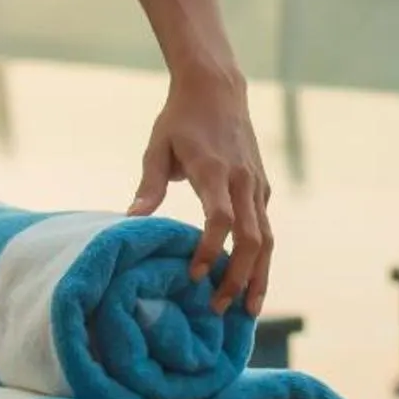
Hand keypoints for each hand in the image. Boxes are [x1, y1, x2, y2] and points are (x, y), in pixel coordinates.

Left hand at [129, 66, 270, 316]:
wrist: (217, 87)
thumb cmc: (180, 118)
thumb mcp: (157, 146)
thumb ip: (149, 185)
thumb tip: (131, 219)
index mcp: (214, 170)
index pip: (220, 219)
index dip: (211, 250)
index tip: (194, 275)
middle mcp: (242, 180)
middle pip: (251, 238)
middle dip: (238, 277)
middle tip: (219, 309)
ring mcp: (257, 185)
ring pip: (267, 238)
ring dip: (259, 276)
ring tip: (249, 311)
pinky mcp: (262, 187)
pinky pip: (266, 228)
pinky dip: (261, 258)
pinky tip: (251, 281)